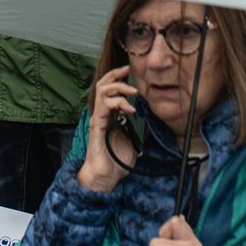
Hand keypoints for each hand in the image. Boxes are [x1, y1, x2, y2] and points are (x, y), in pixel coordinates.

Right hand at [78, 66, 138, 192]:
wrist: (106, 176)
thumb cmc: (117, 160)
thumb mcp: (133, 140)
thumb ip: (137, 128)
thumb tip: (149, 121)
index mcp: (109, 115)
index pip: (110, 89)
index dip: (118, 78)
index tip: (130, 71)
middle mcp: (102, 114)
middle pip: (102, 84)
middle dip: (115, 74)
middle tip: (127, 69)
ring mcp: (98, 118)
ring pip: (102, 91)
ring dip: (119, 87)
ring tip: (133, 92)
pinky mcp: (97, 125)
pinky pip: (104, 107)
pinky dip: (117, 103)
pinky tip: (129, 109)